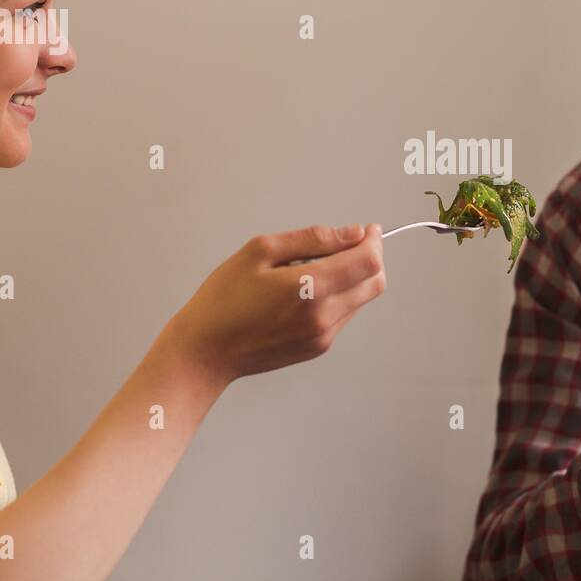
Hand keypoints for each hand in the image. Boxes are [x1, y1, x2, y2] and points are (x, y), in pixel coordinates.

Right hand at [157, 223, 386, 385]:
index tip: (368, 229)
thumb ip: (312, 239)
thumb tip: (352, 234)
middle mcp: (324, 317)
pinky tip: (307, 291)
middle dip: (370, 258)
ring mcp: (323, 336)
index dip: (374, 241)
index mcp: (311, 288)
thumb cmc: (224, 299)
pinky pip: (344, 315)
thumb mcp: (260, 251)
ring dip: (353, 278)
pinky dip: (338, 297)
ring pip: (361, 299)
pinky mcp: (318, 348)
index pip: (368, 262)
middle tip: (349, 244)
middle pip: (374, 282)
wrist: (206, 351)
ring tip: (315, 268)